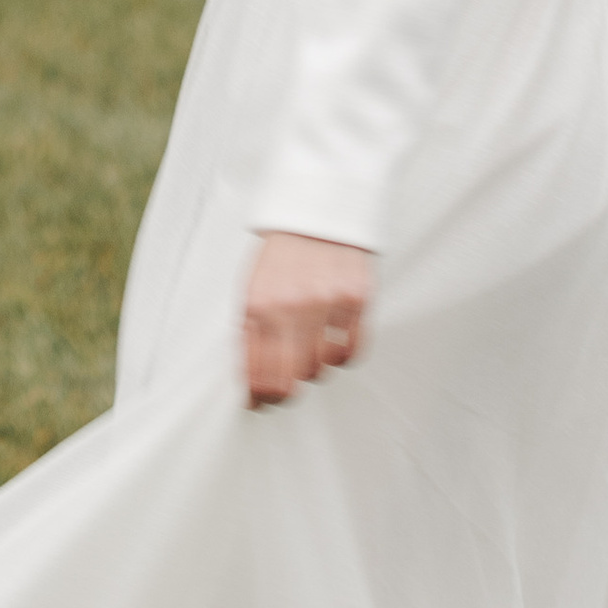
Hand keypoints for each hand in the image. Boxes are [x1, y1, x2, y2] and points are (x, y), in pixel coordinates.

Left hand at [242, 231, 373, 409]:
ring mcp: (327, 304)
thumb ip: (249, 331)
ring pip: (322, 369)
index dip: (258, 396)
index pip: (258, 373)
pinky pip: (352, 351)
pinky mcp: (357, 300)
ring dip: (313, 368)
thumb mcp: (251, 286)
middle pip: (290, 380)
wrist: (317, 205)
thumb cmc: (283, 250)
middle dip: (284, 393)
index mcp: (259, 304)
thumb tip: (249, 377)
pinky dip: (342, 355)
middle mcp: (293, 307)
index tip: (259, 401)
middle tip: (284, 391)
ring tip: (309, 350)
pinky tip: (333, 342)